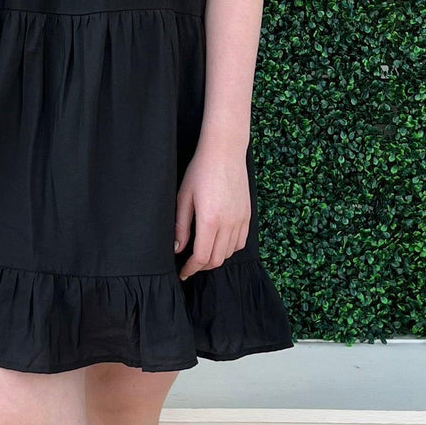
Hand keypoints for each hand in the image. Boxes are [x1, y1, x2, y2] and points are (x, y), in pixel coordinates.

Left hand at [174, 150, 251, 280]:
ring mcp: (241, 219)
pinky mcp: (248, 214)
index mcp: (210, 220)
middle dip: (202, 266)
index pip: (202, 257)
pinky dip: (230, 248)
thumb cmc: (200, 171)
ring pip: (230, 252)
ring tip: (203, 253)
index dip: (190, 269)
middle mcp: (229, 223)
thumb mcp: (184, 197)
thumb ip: (181, 226)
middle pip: (217, 259)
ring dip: (216, 257)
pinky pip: (241, 242)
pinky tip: (219, 243)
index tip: (182, 272)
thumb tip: (178, 249)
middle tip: (189, 264)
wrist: (225, 152)